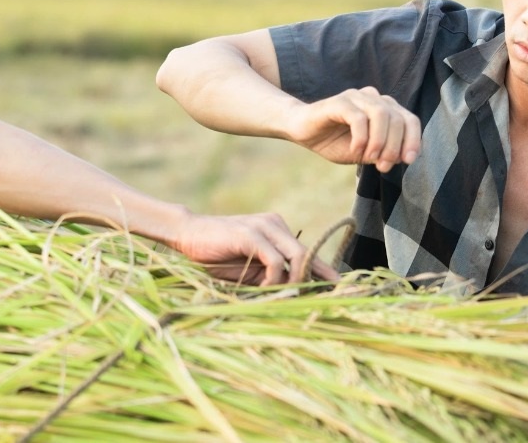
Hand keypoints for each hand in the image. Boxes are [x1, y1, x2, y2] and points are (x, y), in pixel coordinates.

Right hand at [167, 211, 340, 285]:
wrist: (188, 235)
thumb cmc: (218, 256)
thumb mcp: (251, 270)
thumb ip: (273, 277)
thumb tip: (298, 297)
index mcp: (279, 231)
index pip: (310, 253)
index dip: (325, 274)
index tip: (339, 293)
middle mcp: (276, 224)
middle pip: (309, 254)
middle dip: (310, 282)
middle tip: (300, 302)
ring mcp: (265, 227)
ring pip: (298, 256)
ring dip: (293, 281)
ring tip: (278, 294)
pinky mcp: (251, 234)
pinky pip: (276, 260)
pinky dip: (274, 279)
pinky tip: (263, 286)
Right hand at [285, 87, 421, 172]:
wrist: (303, 132)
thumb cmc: (334, 141)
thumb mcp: (364, 153)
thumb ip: (383, 153)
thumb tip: (403, 158)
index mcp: (384, 108)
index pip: (410, 120)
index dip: (413, 140)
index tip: (408, 161)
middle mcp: (374, 98)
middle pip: (397, 119)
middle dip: (394, 146)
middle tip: (384, 166)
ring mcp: (356, 97)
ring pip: (381, 115)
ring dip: (380, 141)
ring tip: (371, 158)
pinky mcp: (339, 102)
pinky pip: (358, 117)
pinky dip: (361, 137)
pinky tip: (355, 151)